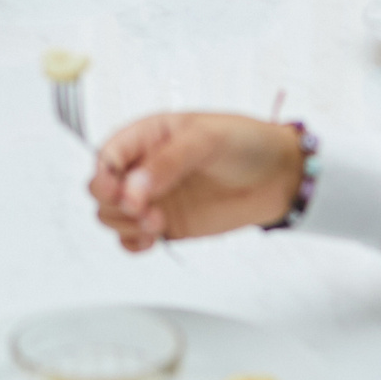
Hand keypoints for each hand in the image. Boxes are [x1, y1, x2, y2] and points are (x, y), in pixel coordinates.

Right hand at [89, 113, 306, 252]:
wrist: (280, 176)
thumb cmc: (245, 143)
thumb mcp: (206, 139)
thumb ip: (167, 162)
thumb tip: (132, 187)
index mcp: (147, 135)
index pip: (106, 154)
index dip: (104, 175)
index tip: (119, 191)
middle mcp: (144, 167)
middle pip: (101, 190)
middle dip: (113, 204)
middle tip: (142, 209)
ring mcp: (154, 198)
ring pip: (112, 216)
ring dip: (125, 225)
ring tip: (157, 223)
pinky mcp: (166, 225)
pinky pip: (132, 239)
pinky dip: (132, 244)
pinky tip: (151, 240)